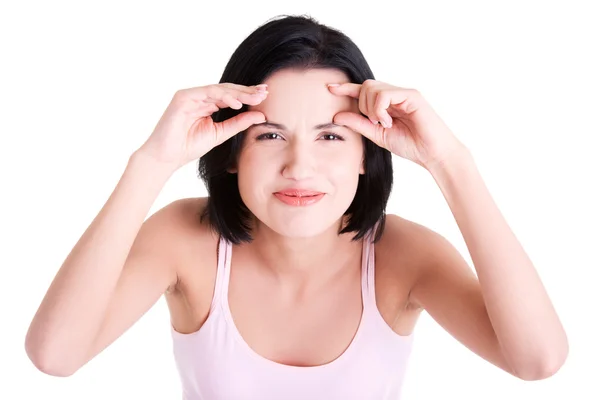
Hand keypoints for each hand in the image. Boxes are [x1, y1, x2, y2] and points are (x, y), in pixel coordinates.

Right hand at [136, 83, 268, 170]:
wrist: (167, 157)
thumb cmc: (189, 146)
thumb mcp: (221, 134)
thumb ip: (239, 123)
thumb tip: (261, 115)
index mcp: (208, 104)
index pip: (231, 96)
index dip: (248, 95)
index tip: (266, 96)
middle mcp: (199, 97)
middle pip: (227, 90)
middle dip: (247, 91)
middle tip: (265, 92)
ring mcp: (191, 95)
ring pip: (219, 89)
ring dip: (239, 93)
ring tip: (255, 97)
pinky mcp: (183, 97)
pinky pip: (207, 93)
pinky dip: (223, 97)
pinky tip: (237, 103)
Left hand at [328, 80, 466, 169]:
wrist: (432, 154)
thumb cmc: (410, 145)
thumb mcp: (377, 135)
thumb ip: (359, 124)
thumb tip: (337, 115)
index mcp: (387, 103)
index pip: (363, 90)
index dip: (346, 88)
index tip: (329, 88)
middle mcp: (395, 94)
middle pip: (365, 86)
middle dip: (362, 105)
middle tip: (374, 122)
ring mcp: (404, 93)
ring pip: (373, 88)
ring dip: (371, 109)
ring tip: (383, 123)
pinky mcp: (412, 95)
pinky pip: (385, 94)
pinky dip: (380, 109)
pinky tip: (388, 121)